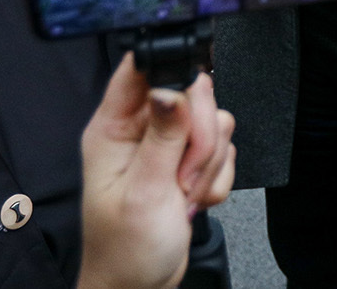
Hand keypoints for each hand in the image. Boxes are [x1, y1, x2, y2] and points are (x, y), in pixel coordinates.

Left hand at [78, 57, 237, 288]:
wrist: (140, 285)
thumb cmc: (124, 250)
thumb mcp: (143, 192)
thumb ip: (162, 137)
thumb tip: (170, 88)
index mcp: (113, 127)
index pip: (140, 69)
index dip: (170, 71)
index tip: (188, 102)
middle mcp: (139, 129)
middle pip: (190, 94)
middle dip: (200, 137)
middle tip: (182, 173)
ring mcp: (166, 145)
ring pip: (212, 122)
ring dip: (208, 163)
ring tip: (183, 193)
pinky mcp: (188, 162)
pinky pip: (222, 150)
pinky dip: (216, 178)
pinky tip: (193, 199)